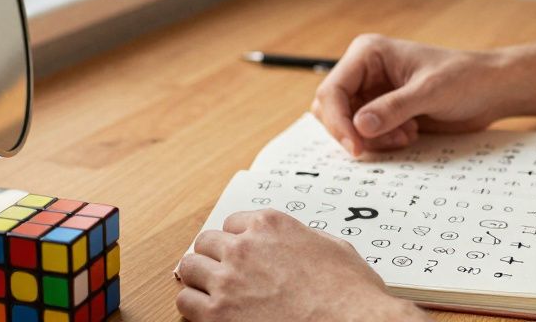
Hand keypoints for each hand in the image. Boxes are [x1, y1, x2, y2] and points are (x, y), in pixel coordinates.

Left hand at [176, 209, 421, 321]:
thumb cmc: (350, 294)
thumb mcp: (333, 248)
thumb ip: (304, 238)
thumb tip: (297, 242)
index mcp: (271, 225)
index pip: (232, 223)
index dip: (236, 240)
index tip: (238, 253)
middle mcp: (244, 247)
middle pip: (206, 242)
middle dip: (214, 257)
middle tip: (222, 272)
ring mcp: (228, 280)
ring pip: (189, 268)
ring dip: (199, 279)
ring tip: (210, 292)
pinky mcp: (217, 314)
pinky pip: (185, 302)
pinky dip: (194, 307)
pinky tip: (209, 313)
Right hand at [311, 34, 517, 155]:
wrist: (491, 90)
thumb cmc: (465, 78)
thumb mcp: (430, 92)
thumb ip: (394, 109)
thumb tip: (359, 127)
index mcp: (368, 54)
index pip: (332, 90)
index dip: (337, 122)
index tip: (356, 147)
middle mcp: (364, 72)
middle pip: (331, 109)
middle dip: (353, 132)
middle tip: (386, 143)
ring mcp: (372, 92)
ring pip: (347, 125)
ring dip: (371, 139)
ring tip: (405, 135)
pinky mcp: (383, 112)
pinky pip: (365, 134)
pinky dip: (381, 142)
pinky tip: (409, 135)